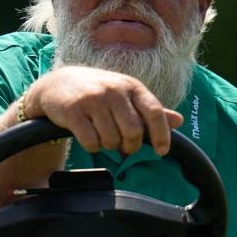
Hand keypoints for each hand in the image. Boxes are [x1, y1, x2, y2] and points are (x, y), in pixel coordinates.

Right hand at [23, 66, 183, 155]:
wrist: (57, 84)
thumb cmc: (98, 92)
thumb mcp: (125, 95)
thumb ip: (149, 109)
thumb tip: (179, 121)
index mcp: (131, 86)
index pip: (155, 112)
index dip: (161, 135)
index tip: (161, 151)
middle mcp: (113, 91)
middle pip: (133, 132)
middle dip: (130, 146)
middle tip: (124, 147)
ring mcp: (92, 100)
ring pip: (111, 140)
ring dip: (109, 146)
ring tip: (103, 136)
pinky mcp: (73, 112)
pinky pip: (91, 142)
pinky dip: (92, 146)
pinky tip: (88, 137)